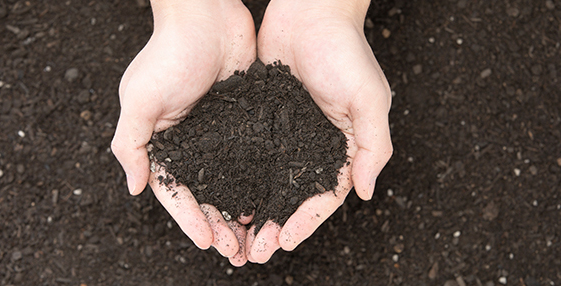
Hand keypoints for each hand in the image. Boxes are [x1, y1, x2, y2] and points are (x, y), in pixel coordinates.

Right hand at [110, 0, 255, 265]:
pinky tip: (270, 202)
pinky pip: (253, 158)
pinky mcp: (245, 121)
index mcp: (164, 143)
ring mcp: (220, 134)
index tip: (208, 242)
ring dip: (239, 211)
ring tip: (253, 238)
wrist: (206, 15)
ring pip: (231, 182)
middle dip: (218, 224)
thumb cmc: (168, 53)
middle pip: (205, 193)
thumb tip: (135, 189)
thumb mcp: (140, 99)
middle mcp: (192, 143)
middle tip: (235, 252)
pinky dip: (259, 182)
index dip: (190, 218)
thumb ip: (133, 144)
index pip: (176, 191)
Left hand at [247, 0, 392, 262]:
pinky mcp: (263, 119)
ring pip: (270, 181)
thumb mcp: (370, 99)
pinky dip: (240, 178)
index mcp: (342, 146)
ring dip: (256, 210)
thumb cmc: (345, 51)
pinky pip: (251, 155)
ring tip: (238, 234)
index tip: (285, 241)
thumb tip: (367, 192)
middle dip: (277, 225)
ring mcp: (286, 134)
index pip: (325, 195)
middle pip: (294, 196)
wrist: (310, 12)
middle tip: (256, 251)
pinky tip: (225, 195)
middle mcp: (313, 145)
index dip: (307, 221)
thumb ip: (373, 146)